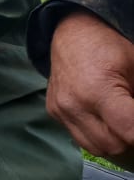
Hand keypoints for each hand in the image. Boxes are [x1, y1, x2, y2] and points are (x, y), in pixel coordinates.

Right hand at [48, 10, 133, 168]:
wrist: (72, 32)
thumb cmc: (110, 45)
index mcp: (98, 90)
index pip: (129, 131)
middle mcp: (74, 105)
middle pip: (113, 145)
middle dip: (131, 139)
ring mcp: (60, 110)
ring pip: (96, 147)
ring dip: (115, 142)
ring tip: (124, 125)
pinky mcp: (53, 112)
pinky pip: (80, 136)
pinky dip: (97, 135)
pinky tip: (106, 120)